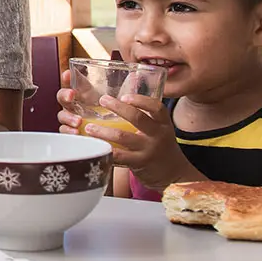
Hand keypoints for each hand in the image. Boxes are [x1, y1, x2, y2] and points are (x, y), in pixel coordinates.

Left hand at [57, 92, 197, 191]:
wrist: (173, 173)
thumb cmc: (160, 146)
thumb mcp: (159, 129)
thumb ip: (146, 115)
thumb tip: (127, 86)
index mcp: (163, 123)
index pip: (156, 107)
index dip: (140, 100)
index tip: (125, 96)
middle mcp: (158, 135)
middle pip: (137, 118)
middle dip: (118, 107)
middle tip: (102, 100)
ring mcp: (148, 150)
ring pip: (122, 137)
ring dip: (103, 131)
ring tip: (89, 127)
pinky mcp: (138, 163)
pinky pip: (118, 156)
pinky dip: (104, 150)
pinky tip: (93, 146)